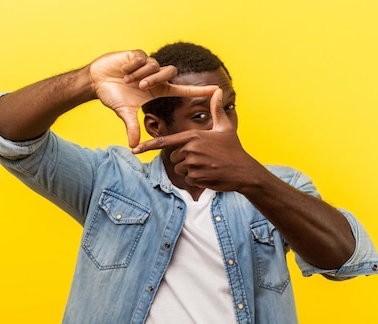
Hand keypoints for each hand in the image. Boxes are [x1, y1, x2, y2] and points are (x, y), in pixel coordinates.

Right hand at [89, 50, 217, 147]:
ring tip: (127, 80)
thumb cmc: (113, 95)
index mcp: (158, 90)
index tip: (217, 90)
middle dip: (154, 80)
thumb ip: (132, 127)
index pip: (183, 90)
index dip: (199, 90)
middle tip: (140, 87)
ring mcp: (147, 64)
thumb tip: (133, 146)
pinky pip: (141, 58)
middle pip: (170, 72)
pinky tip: (123, 71)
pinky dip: (132, 67)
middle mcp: (155, 77)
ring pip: (155, 65)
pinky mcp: (137, 55)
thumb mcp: (124, 112)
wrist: (97, 81)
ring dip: (141, 74)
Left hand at [132, 88, 262, 191]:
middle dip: (184, 159)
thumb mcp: (224, 127)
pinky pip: (188, 179)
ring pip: (180, 169)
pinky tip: (209, 174)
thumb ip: (216, 110)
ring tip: (206, 166)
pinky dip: (196, 179)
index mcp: (193, 136)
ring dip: (190, 169)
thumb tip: (217, 91)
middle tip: (203, 158)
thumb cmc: (233, 148)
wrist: (243, 171)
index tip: (135, 149)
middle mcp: (190, 149)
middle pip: (174, 157)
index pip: (165, 142)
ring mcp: (192, 164)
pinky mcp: (196, 177)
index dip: (148, 146)